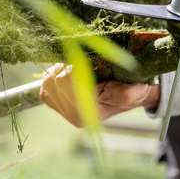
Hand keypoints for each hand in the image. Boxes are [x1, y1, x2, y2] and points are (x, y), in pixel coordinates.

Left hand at [40, 64, 160, 127]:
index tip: (89, 63)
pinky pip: (44, 86)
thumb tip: (99, 92)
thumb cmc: (133, 89)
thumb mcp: (135, 91)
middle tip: (84, 63)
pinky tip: (68, 73)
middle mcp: (74, 116)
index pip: (68, 85)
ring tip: (77, 68)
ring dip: (60, 71)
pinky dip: (54, 75)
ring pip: (47, 83)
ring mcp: (63, 110)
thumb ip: (122, 94)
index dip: (76, 69)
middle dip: (68, 68)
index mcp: (91, 114)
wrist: (130, 93)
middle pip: (55, 83)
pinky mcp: (55, 103)